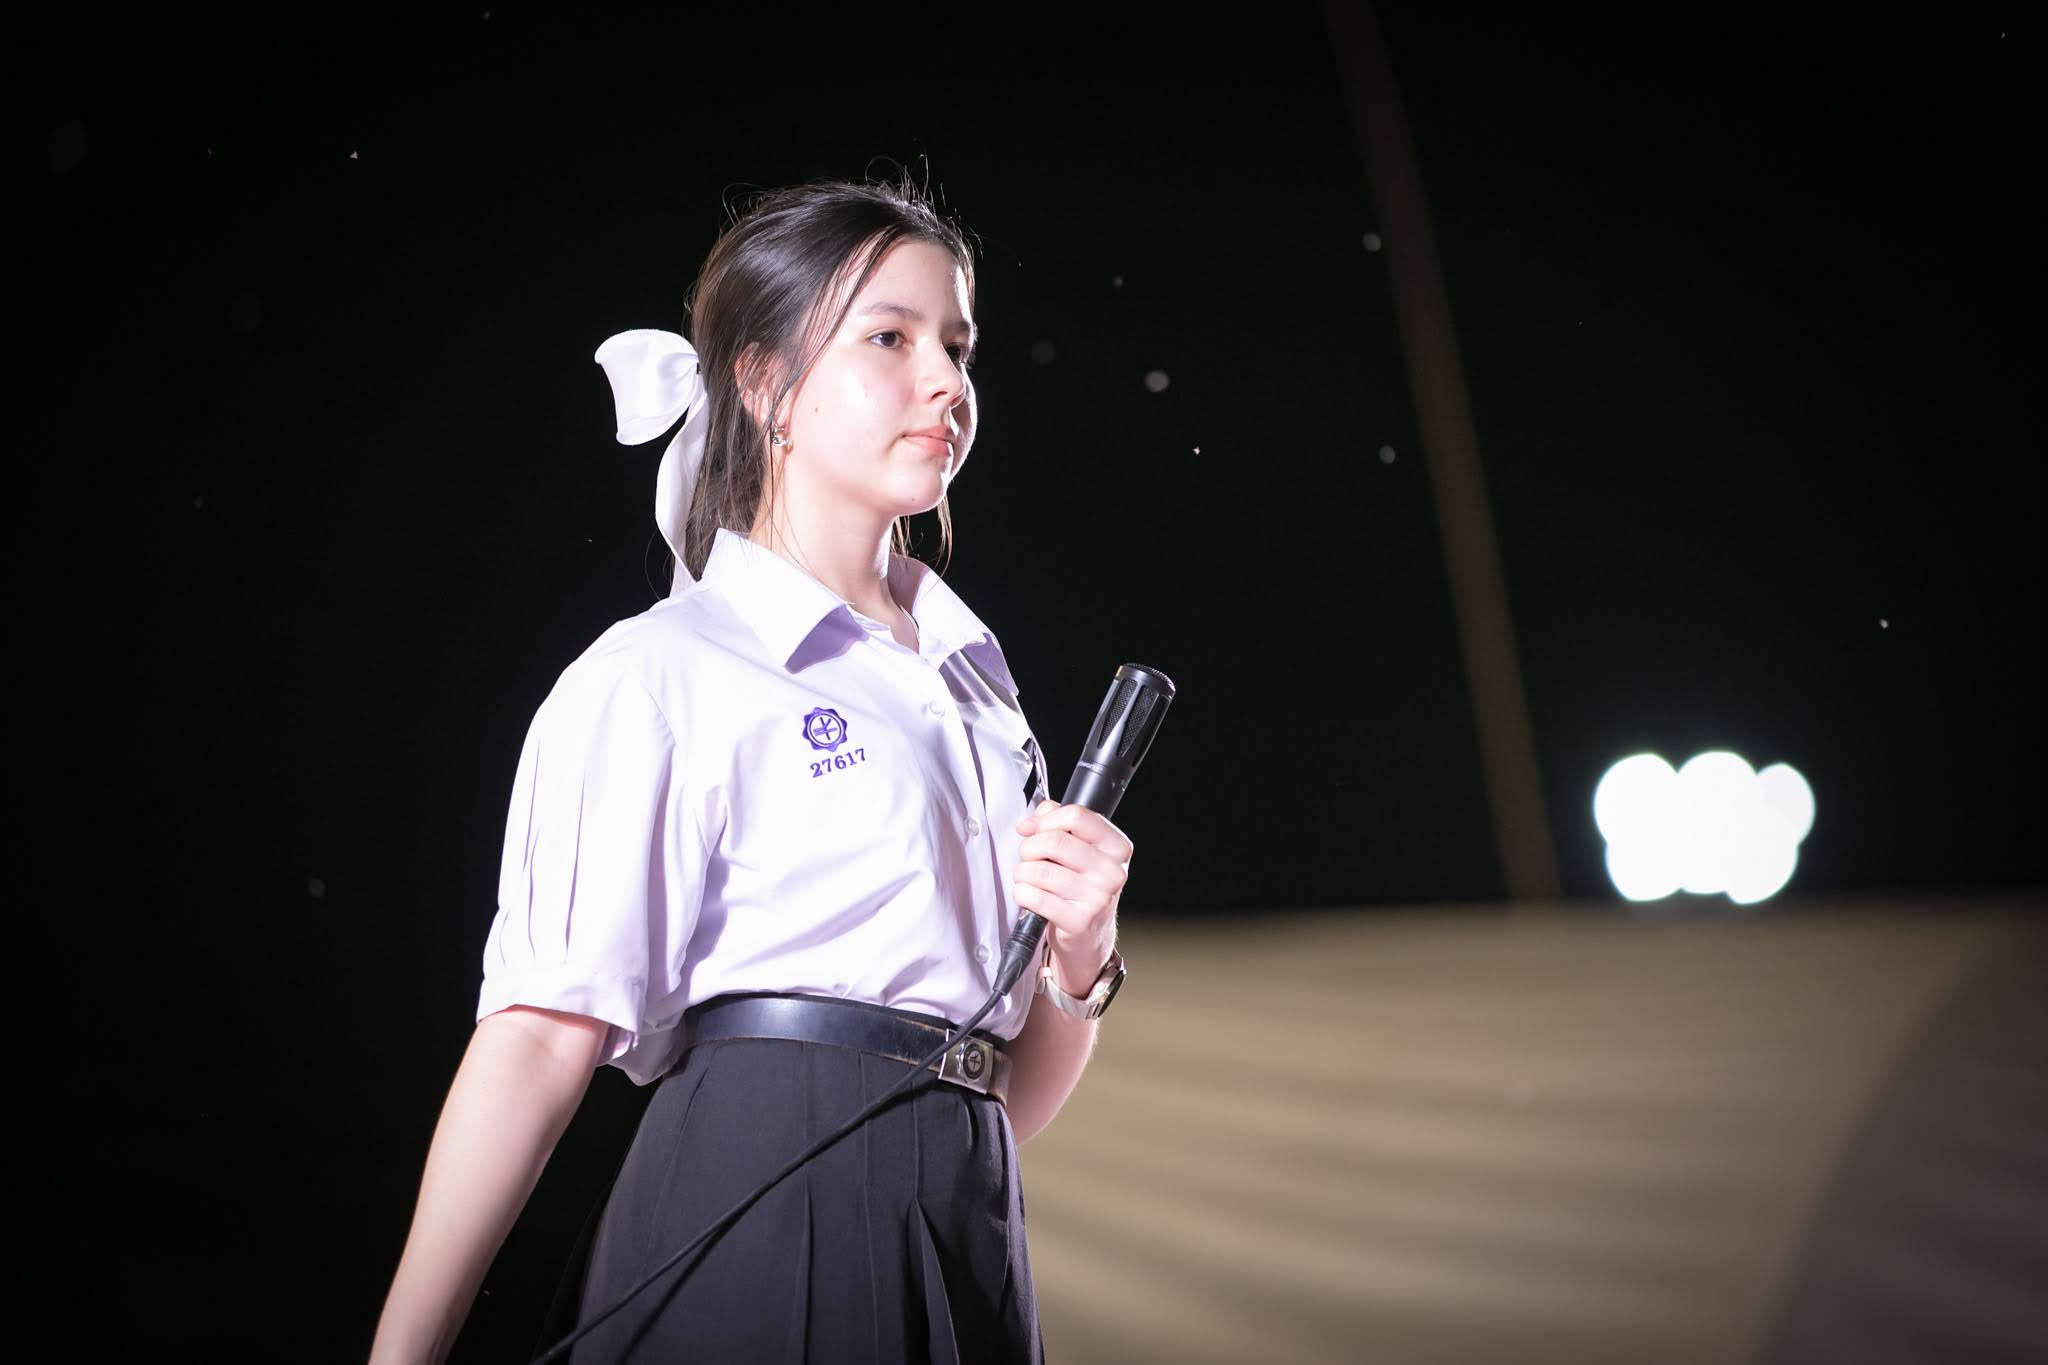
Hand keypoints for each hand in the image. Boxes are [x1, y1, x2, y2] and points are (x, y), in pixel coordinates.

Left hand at [1013, 800, 1132, 994]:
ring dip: (1023, 873)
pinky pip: (1032, 895)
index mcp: (1117, 847)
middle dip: (1029, 847)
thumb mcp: (1079, 849)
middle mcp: (1113, 872)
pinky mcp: (1078, 921)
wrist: (1089, 935)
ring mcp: (1098, 898)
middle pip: (1054, 841)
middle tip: (1029, 858)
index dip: (1046, 820)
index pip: (1076, 815)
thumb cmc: (1080, 886)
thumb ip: (1057, 822)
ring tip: (1031, 880)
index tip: (1034, 830)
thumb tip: (1033, 820)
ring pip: (1038, 869)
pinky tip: (1030, 897)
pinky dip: (1021, 893)